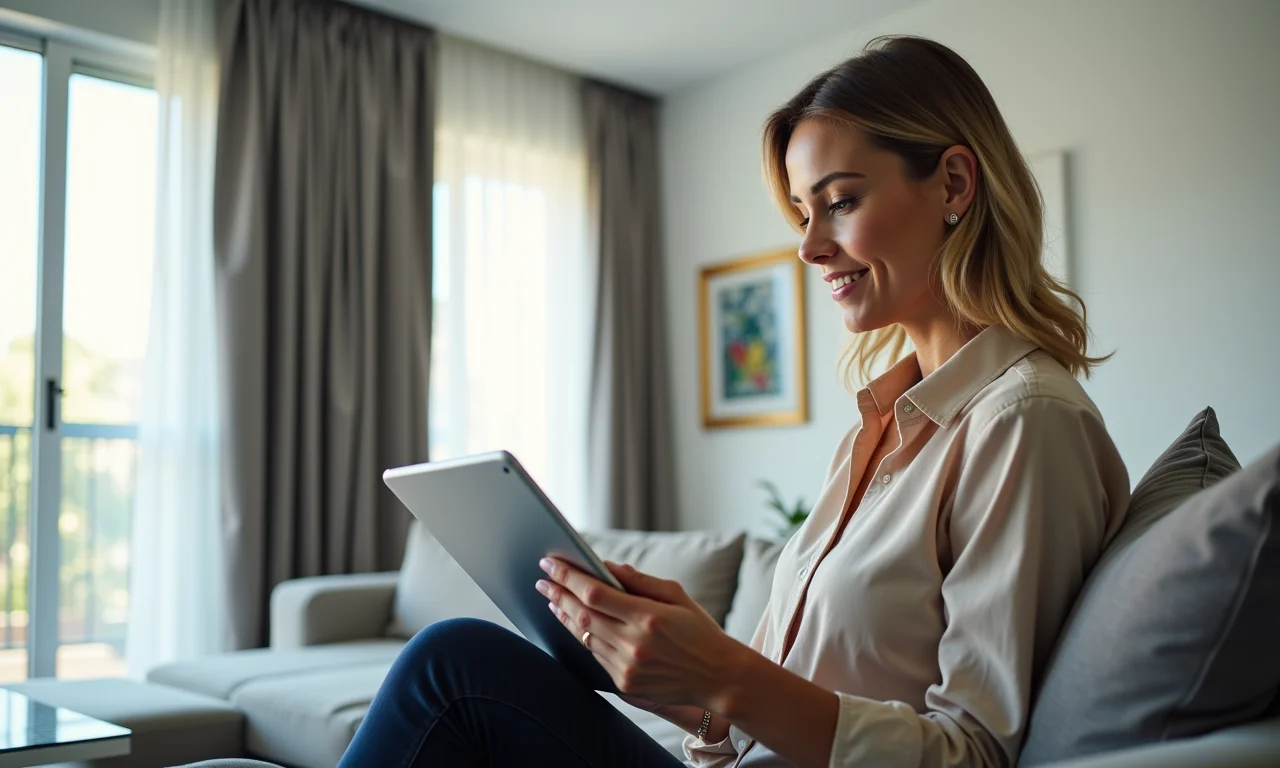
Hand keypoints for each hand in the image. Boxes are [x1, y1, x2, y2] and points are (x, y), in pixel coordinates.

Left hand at [535, 557, 747, 712]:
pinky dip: (583, 636)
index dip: (568, 576)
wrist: (718, 678)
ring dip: (565, 616)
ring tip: (553, 599)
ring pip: (584, 636)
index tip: (550, 563)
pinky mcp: (625, 686)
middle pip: (583, 614)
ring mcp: (627, 668)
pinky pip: (596, 656)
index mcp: (648, 617)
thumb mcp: (677, 596)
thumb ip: (640, 581)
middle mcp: (634, 644)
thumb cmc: (700, 631)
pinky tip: (575, 623)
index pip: (595, 593)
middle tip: (542, 579)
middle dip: (558, 594)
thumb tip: (606, 566)